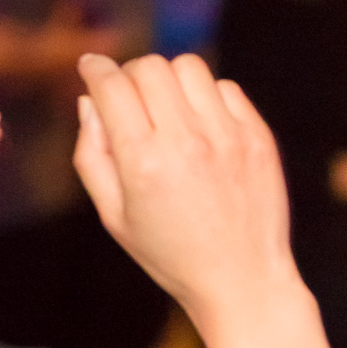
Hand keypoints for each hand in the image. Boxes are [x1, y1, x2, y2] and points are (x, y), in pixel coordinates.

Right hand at [75, 50, 331, 347]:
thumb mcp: (114, 216)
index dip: (95, 69)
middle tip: (130, 100)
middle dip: (131, 75)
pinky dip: (208, 98)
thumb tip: (88, 102)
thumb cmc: (171, 254)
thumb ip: (92, 155)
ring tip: (169, 112)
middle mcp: (186, 141)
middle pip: (149, 67)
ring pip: (189, 68)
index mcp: (143, 162)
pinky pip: (227, 88)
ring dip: (171, 81)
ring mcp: (227, 136)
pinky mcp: (258, 137)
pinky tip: (203, 128)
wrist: (242, 280)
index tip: (91, 68)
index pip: (113, 85)